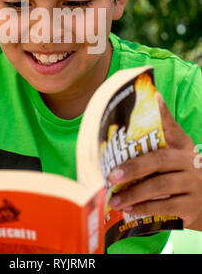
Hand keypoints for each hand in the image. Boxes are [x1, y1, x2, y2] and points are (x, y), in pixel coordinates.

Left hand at [108, 93, 201, 229]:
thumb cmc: (185, 173)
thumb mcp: (179, 150)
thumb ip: (165, 127)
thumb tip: (155, 95)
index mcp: (184, 149)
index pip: (169, 131)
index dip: (159, 117)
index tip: (148, 105)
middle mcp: (191, 165)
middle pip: (159, 161)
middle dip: (133, 168)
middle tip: (111, 176)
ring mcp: (194, 187)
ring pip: (160, 187)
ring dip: (134, 194)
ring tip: (114, 199)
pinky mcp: (192, 209)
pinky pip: (166, 207)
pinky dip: (145, 208)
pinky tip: (129, 210)